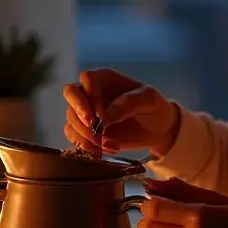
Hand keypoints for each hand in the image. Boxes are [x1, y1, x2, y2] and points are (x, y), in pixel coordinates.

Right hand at [62, 68, 179, 155]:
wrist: (157, 130)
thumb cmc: (154, 107)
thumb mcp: (148, 100)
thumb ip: (129, 103)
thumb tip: (106, 116)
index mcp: (105, 78)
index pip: (87, 78)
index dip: (91, 95)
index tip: (102, 114)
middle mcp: (92, 92)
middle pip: (70, 93)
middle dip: (78, 112)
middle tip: (93, 127)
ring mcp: (87, 111)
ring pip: (71, 119)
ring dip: (85, 134)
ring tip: (108, 144)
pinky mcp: (86, 130)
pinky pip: (73, 136)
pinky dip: (85, 145)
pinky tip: (104, 150)